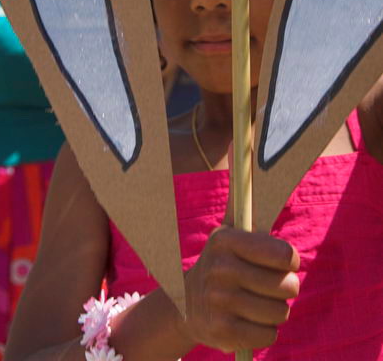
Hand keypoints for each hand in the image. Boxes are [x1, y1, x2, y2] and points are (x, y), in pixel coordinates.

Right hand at [177, 144, 299, 352]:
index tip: (285, 262)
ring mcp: (218, 302)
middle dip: (286, 289)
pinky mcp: (219, 332)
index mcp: (226, 240)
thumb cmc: (224, 263)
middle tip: (271, 286)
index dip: (290, 261)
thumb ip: (244, 198)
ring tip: (256, 302)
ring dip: (275, 310)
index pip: (284, 253)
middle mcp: (219, 269)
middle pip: (287, 287)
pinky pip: (268, 335)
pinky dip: (265, 331)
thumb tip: (238, 142)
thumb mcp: (231, 231)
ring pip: (281, 313)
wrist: (188, 304)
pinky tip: (247, 320)